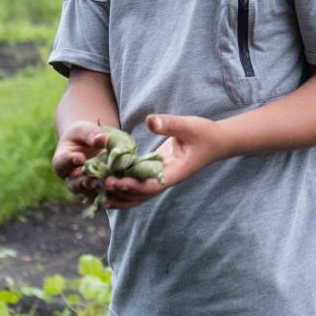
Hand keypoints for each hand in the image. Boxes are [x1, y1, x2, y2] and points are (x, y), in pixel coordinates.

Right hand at [50, 121, 113, 197]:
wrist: (91, 144)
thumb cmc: (82, 135)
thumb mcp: (83, 129)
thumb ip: (89, 133)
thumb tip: (101, 139)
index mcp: (61, 161)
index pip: (62, 163)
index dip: (69, 162)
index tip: (80, 158)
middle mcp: (70, 178)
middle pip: (73, 185)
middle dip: (83, 183)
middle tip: (92, 180)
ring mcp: (84, 187)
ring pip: (89, 193)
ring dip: (99, 191)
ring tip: (109, 185)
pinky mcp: (98, 190)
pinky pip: (104, 195)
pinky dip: (112, 193)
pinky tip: (120, 189)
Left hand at [100, 113, 228, 209]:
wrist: (217, 141)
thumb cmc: (205, 133)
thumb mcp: (189, 125)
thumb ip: (170, 124)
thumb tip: (150, 120)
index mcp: (176, 172)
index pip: (152, 185)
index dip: (133, 186)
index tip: (115, 182)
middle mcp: (167, 179)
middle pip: (141, 195)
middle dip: (121, 192)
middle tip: (99, 185)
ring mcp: (162, 177)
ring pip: (139, 194)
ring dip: (120, 195)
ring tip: (97, 191)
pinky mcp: (157, 172)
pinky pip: (139, 184)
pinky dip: (124, 187)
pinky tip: (107, 185)